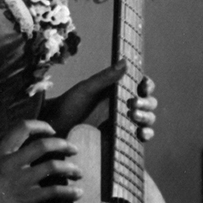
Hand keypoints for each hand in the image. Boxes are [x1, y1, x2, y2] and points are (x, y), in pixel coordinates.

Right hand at [0, 119, 82, 202]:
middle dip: (64, 145)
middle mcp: (10, 163)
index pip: (22, 128)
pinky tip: (77, 193)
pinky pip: (54, 191)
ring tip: (78, 172)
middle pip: (44, 145)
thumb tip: (27, 155)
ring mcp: (19, 180)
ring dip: (70, 168)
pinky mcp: (26, 198)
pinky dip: (70, 192)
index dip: (41, 126)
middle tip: (74, 149)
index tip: (53, 131)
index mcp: (0, 153)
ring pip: (53, 166)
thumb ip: (5, 158)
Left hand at [42, 61, 157, 138]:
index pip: (141, 86)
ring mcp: (124, 124)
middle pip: (148, 103)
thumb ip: (105, 77)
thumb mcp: (86, 89)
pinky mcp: (121, 140)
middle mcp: (123, 107)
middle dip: (146, 103)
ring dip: (147, 118)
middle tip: (133, 104)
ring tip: (134, 117)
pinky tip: (139, 133)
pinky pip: (140, 138)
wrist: (54, 131)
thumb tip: (125, 61)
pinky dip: (145, 135)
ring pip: (147, 120)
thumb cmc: (67, 106)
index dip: (147, 85)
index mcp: (118, 91)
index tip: (144, 85)